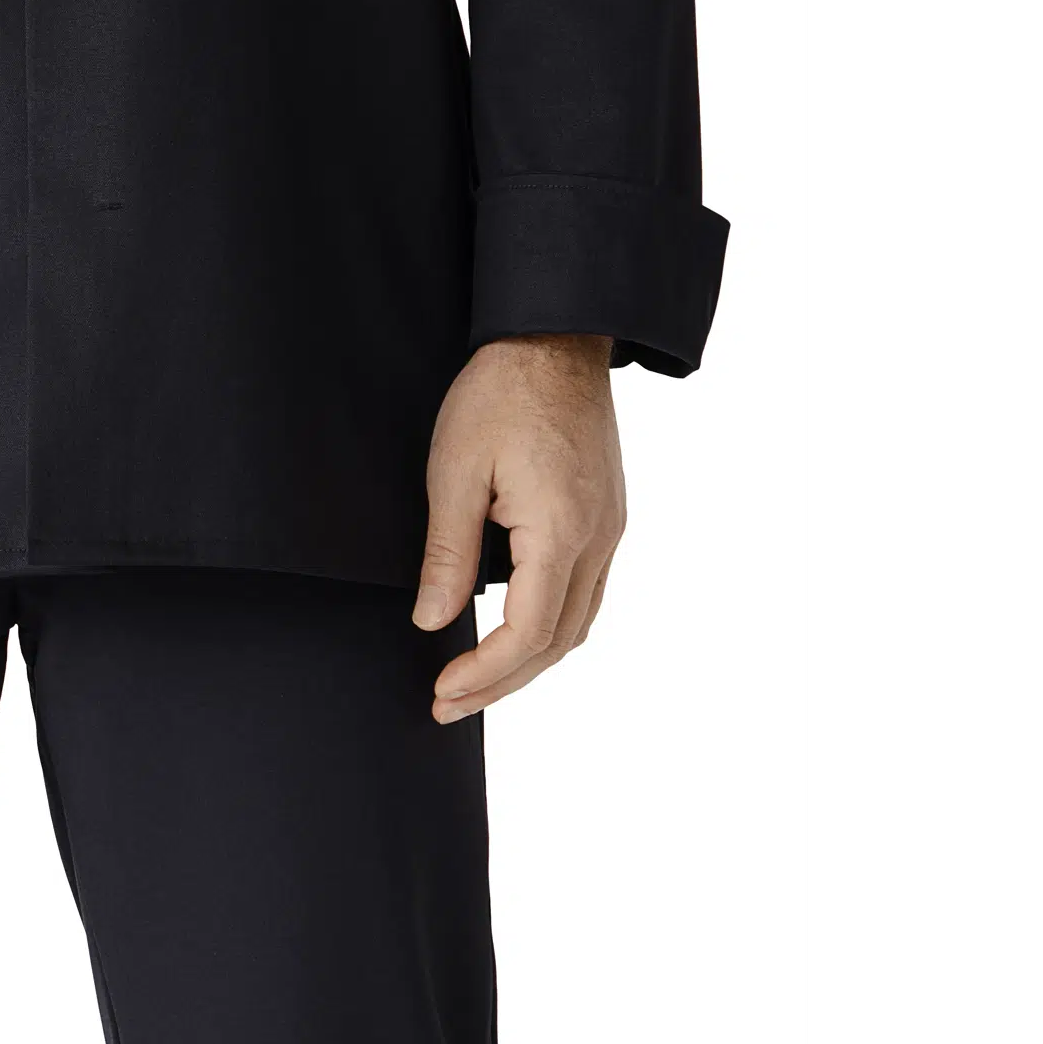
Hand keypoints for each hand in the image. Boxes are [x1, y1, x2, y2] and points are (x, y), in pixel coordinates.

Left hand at [414, 335, 624, 723]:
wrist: (555, 338)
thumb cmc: (500, 394)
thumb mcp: (454, 471)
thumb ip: (447, 553)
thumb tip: (432, 622)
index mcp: (561, 532)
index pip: (527, 634)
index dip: (484, 674)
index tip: (441, 691)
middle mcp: (598, 540)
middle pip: (558, 643)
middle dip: (502, 683)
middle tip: (447, 705)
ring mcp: (610, 530)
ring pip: (578, 624)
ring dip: (528, 661)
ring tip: (476, 681)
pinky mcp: (607, 517)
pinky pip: (586, 593)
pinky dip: (550, 626)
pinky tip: (513, 631)